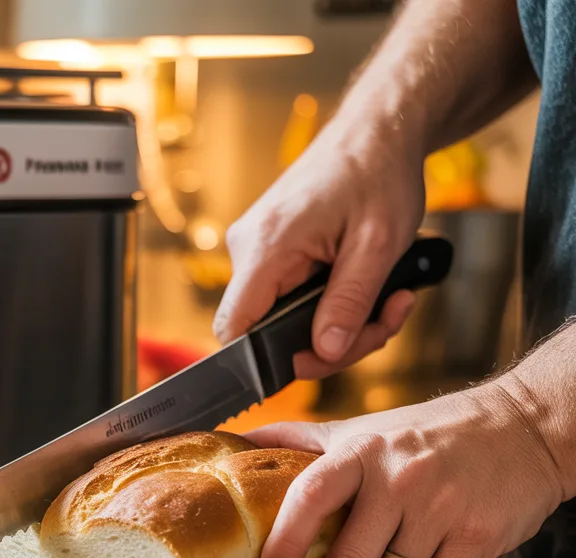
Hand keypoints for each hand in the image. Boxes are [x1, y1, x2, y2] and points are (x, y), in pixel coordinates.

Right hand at [213, 117, 425, 378]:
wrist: (377, 131)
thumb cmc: (379, 173)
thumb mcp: (379, 245)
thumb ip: (349, 303)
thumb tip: (326, 352)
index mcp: (267, 246)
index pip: (234, 328)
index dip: (265, 360)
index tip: (318, 358)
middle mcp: (249, 250)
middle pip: (266, 333)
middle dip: (330, 343)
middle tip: (384, 324)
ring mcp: (257, 252)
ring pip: (283, 320)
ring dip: (339, 324)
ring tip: (390, 300)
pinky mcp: (271, 253)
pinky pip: (290, 299)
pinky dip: (330, 305)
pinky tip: (368, 288)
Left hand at [244, 382, 565, 557]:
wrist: (524, 428)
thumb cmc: (427, 432)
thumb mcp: (366, 426)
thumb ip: (305, 438)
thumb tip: (241, 441)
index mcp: (363, 451)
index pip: (312, 496)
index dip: (286, 541)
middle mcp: (401, 480)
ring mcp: (442, 510)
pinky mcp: (477, 538)